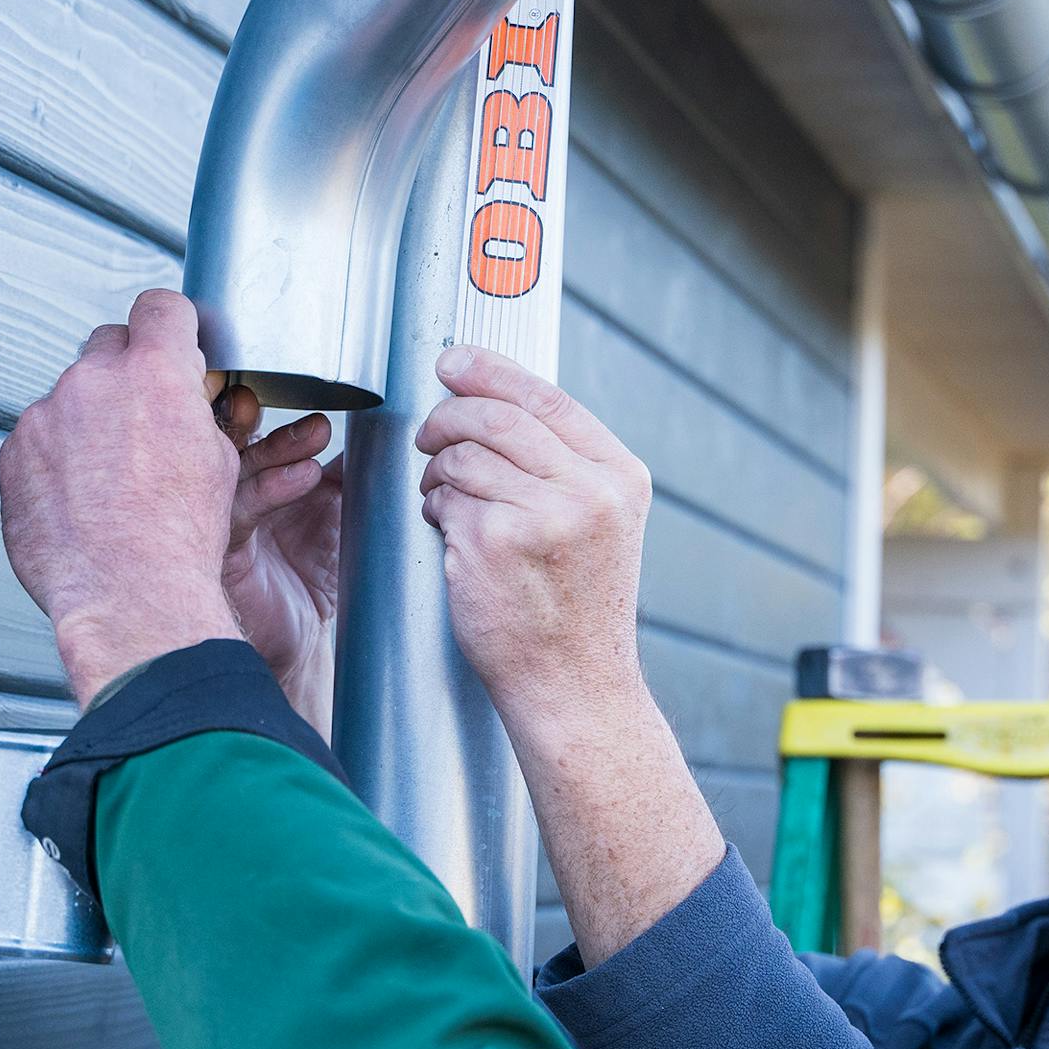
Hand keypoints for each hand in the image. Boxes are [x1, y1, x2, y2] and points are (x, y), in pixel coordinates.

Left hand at [0, 289, 242, 706]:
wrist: (129, 594)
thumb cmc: (179, 540)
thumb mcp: (220, 465)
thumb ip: (195, 415)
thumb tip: (186, 405)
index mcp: (156, 374)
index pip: (161, 308)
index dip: (172, 325)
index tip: (174, 340)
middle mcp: (94, 381)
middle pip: (110, 346)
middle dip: (128, 374)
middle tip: (146, 418)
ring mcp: (45, 415)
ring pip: (71, 398)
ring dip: (91, 423)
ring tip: (114, 480)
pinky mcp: (13, 453)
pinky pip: (39, 440)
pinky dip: (58, 461)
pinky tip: (83, 501)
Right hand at [216, 391, 342, 733]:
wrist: (300, 640)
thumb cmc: (310, 577)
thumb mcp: (336, 512)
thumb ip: (345, 471)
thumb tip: (376, 426)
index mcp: (253, 478)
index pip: (252, 429)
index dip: (269, 408)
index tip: (308, 394)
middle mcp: (233, 493)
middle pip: (233, 440)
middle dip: (260, 418)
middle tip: (305, 411)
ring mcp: (225, 520)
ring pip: (235, 468)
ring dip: (276, 446)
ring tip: (315, 435)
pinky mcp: (226, 550)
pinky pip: (241, 510)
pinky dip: (273, 488)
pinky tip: (305, 475)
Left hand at [415, 348, 651, 743]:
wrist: (575, 686)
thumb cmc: (576, 611)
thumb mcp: (601, 525)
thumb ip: (567, 467)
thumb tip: (500, 405)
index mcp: (619, 476)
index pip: (549, 398)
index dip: (492, 371)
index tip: (455, 362)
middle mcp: (588, 490)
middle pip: (498, 416)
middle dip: (450, 416)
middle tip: (429, 433)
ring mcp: (541, 516)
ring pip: (463, 456)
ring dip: (438, 472)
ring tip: (445, 500)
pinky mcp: (494, 543)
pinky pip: (445, 500)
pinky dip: (436, 510)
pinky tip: (451, 536)